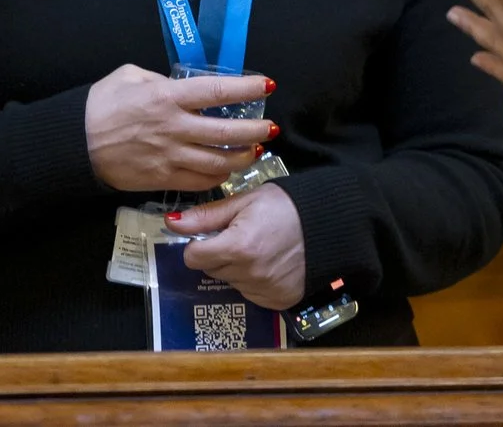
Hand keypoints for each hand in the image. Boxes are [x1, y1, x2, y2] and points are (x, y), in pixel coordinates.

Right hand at [83, 64, 276, 193]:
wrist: (75, 143)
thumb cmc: (101, 104)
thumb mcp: (130, 76)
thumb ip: (160, 80)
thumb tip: (180, 85)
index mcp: (168, 97)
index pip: (217, 91)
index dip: (246, 88)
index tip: (266, 85)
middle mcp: (175, 128)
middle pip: (226, 133)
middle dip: (255, 130)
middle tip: (270, 127)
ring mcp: (170, 157)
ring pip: (217, 162)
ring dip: (242, 158)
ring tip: (254, 152)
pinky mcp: (162, 179)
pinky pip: (199, 182)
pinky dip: (218, 177)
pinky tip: (226, 170)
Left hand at [163, 183, 306, 309]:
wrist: (330, 222)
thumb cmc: (286, 206)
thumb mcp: (245, 201)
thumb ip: (207, 216)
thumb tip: (172, 223)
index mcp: (237, 247)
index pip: (193, 257)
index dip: (200, 244)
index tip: (215, 234)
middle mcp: (248, 274)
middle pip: (211, 270)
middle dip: (219, 254)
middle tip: (241, 237)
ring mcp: (264, 291)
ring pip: (231, 283)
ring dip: (237, 269)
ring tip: (260, 248)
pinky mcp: (278, 301)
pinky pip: (251, 294)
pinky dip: (255, 281)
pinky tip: (270, 263)